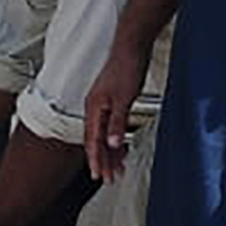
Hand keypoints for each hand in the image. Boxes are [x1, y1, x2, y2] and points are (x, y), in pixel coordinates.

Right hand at [81, 40, 147, 181]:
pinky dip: (116, 139)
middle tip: (109, 178)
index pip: (92, 140)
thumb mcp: (124, 99)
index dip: (96, 159)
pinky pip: (111, 126)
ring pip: (104, 134)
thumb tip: (112, 144)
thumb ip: (117, 123)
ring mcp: (104, 104)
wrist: (132, 46)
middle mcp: (95, 107)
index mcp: (94, 108)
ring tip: (118, 168)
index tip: (99, 175)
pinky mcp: (113, 101)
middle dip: (103, 160)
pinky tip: (123, 147)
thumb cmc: (126, 67)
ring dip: (111, 152)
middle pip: (96, 140)